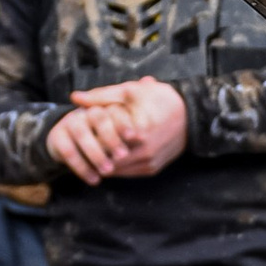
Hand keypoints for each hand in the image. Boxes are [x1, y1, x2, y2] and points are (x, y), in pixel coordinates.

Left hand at [46, 79, 189, 183]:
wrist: (191, 115)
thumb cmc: (160, 99)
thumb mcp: (130, 91)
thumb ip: (101, 96)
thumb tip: (74, 97)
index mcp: (138, 130)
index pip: (101, 143)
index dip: (86, 140)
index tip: (76, 135)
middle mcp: (144, 151)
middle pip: (107, 159)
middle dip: (92, 154)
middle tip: (78, 147)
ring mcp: (149, 162)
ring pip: (116, 169)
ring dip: (102, 163)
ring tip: (90, 153)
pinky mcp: (153, 169)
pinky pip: (128, 173)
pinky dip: (116, 167)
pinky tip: (106, 158)